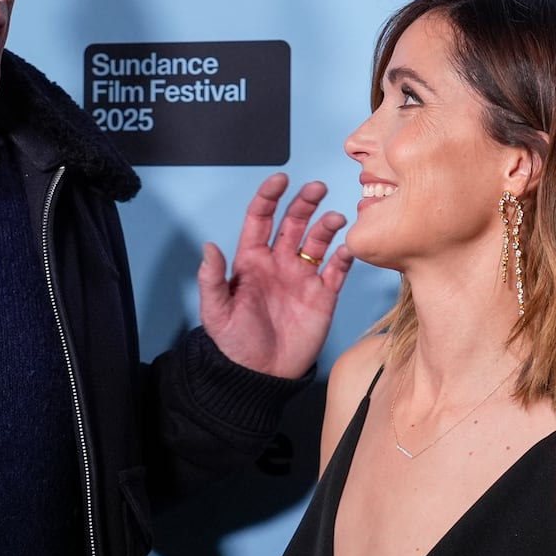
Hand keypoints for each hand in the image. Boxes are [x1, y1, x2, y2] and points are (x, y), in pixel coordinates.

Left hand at [198, 173, 351, 377]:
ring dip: (326, 225)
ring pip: (317, 240)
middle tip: (316, 188)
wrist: (261, 375)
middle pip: (293, 222)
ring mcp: (302, 277)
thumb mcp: (216, 312)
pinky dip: (345, 256)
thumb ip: (212, 279)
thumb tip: (208, 247)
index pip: (260, 219)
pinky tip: (347, 247)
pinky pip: (337, 270)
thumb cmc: (235, 344)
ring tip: (334, 218)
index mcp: (251, 261)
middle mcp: (279, 263)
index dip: (269, 197)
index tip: (280, 179)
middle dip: (304, 202)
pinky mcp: (323, 295)